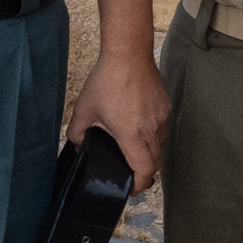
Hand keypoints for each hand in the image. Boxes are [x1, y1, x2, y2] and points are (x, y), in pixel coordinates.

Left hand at [70, 49, 171, 193]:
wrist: (129, 54)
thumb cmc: (106, 81)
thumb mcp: (84, 109)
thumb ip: (76, 132)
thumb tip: (77, 143)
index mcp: (132, 135)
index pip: (144, 169)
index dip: (139, 184)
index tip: (132, 189)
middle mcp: (152, 129)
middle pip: (155, 161)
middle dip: (144, 172)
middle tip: (132, 174)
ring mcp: (162, 117)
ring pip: (160, 145)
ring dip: (150, 152)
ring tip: (135, 149)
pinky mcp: (166, 106)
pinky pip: (163, 129)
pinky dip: (154, 135)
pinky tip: (140, 127)